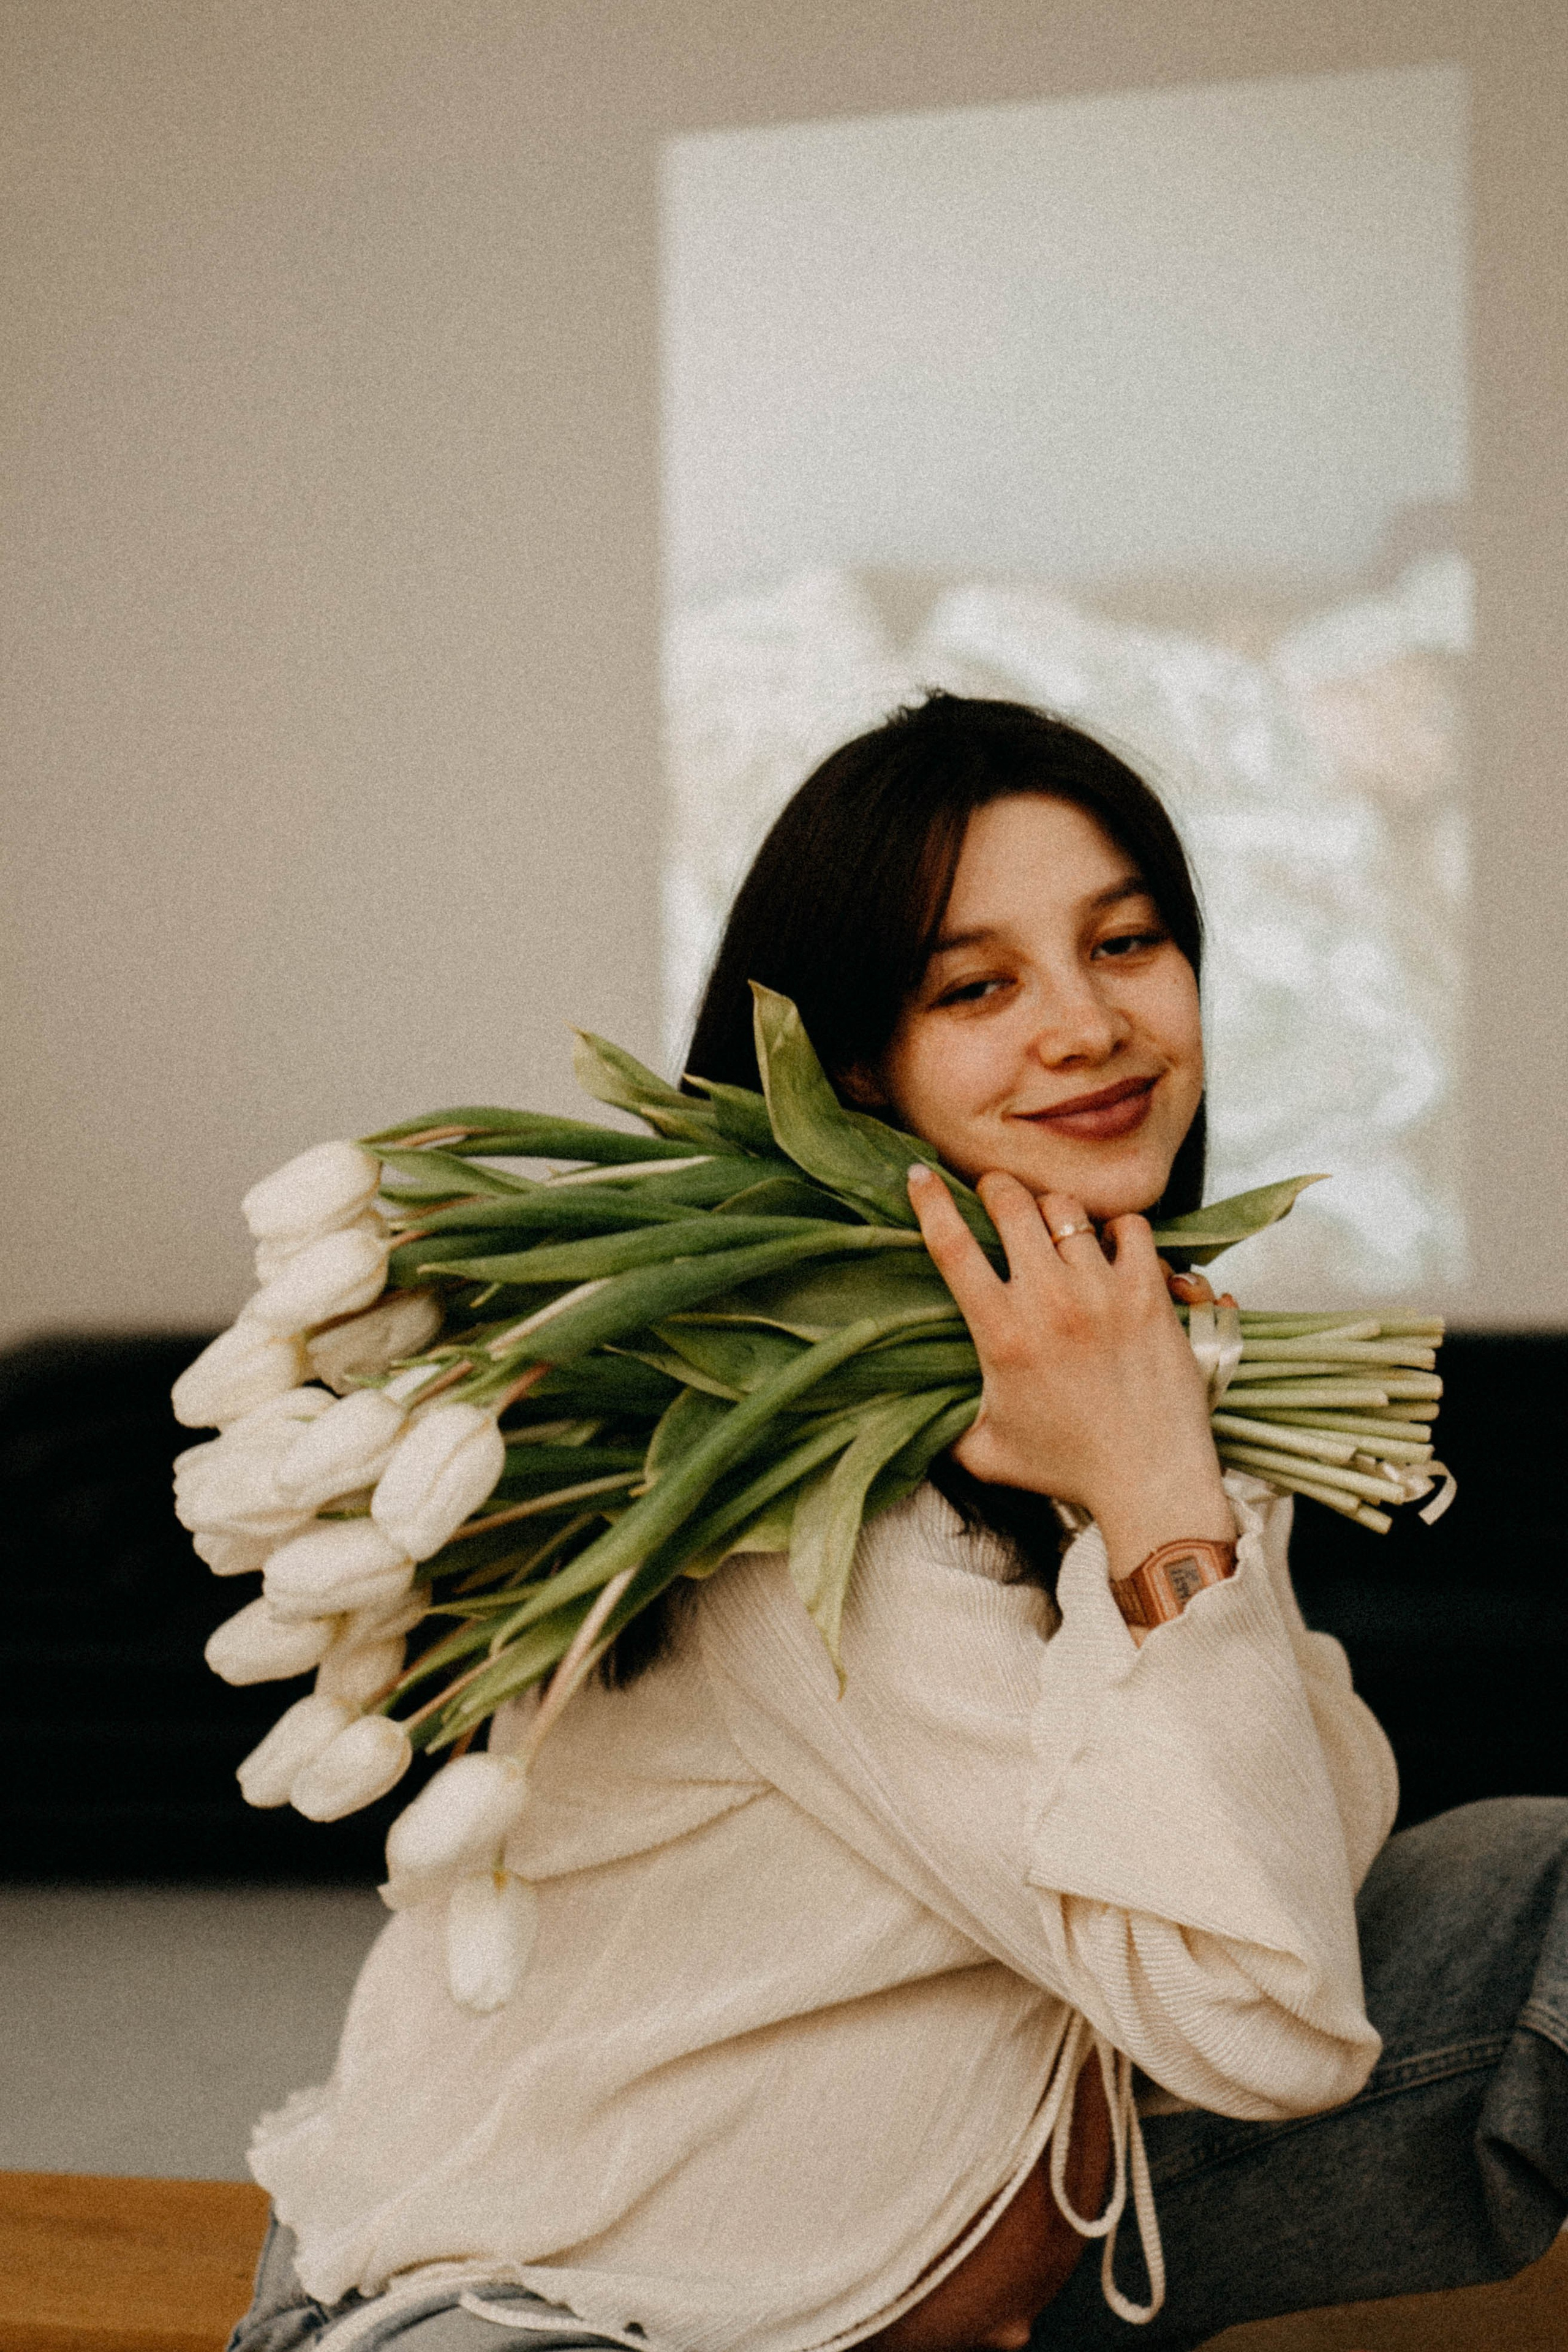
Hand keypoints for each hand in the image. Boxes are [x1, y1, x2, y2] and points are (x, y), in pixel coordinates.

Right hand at [907, 1164, 1233, 1586]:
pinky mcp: (1148, 1295)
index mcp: (1001, 1333)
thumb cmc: (1067, 1471)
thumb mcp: (985, 1452)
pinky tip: (1111, 1247)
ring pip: (1066, 1210)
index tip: (919, 1175)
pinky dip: (1117, 1229)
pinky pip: (1131, 1227)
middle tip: (994, 1194)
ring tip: (1052, 1223)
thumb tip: (914, 1414)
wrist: (1149, 1481)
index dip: (929, 1201)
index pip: (951, 1245)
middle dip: (995, 1189)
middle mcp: (1049, 1302)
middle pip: (1010, 1206)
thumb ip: (945, 1429)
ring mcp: (1102, 1293)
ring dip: (1052, 1210)